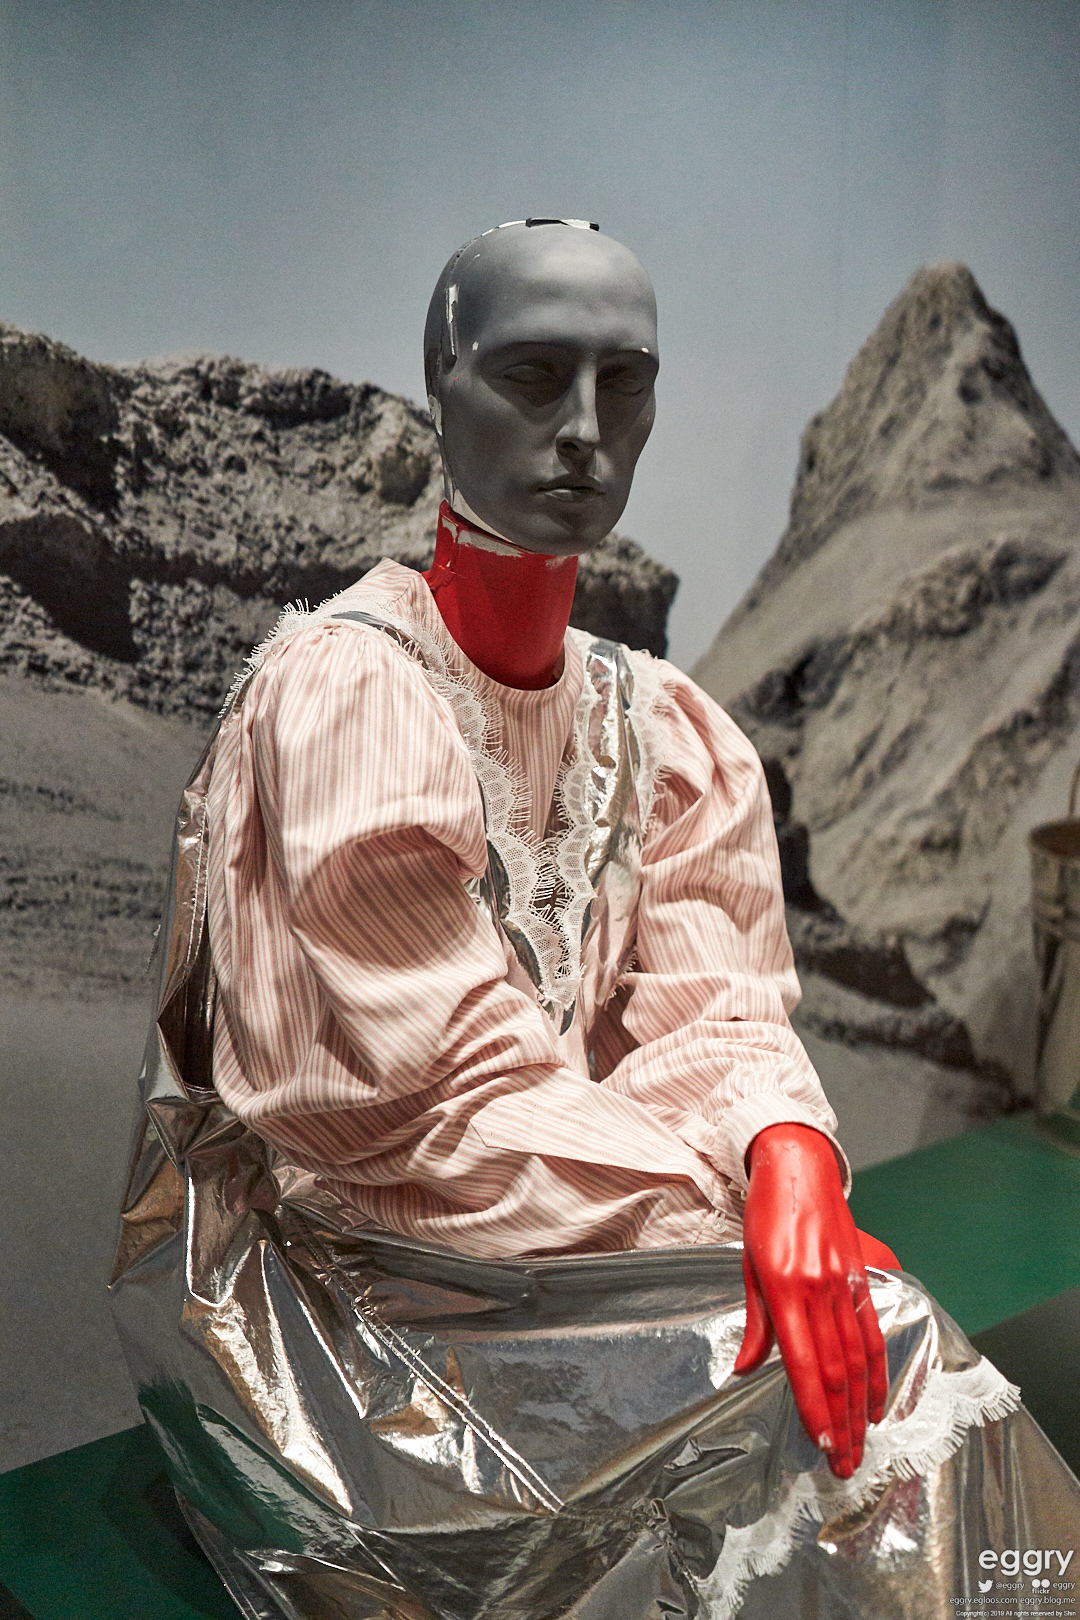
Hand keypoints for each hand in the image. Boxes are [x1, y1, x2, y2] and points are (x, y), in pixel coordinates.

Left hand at [733, 1123, 889, 1478]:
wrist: (799, 1166)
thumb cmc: (766, 1215)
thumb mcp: (749, 1265)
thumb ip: (755, 1323)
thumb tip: (745, 1371)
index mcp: (785, 1290)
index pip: (802, 1364)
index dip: (814, 1409)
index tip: (822, 1446)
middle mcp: (819, 1290)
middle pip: (834, 1371)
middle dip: (841, 1423)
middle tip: (845, 1465)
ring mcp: (844, 1284)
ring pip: (856, 1359)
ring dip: (861, 1408)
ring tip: (862, 1445)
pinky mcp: (861, 1278)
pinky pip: (872, 1333)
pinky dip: (877, 1372)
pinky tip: (877, 1401)